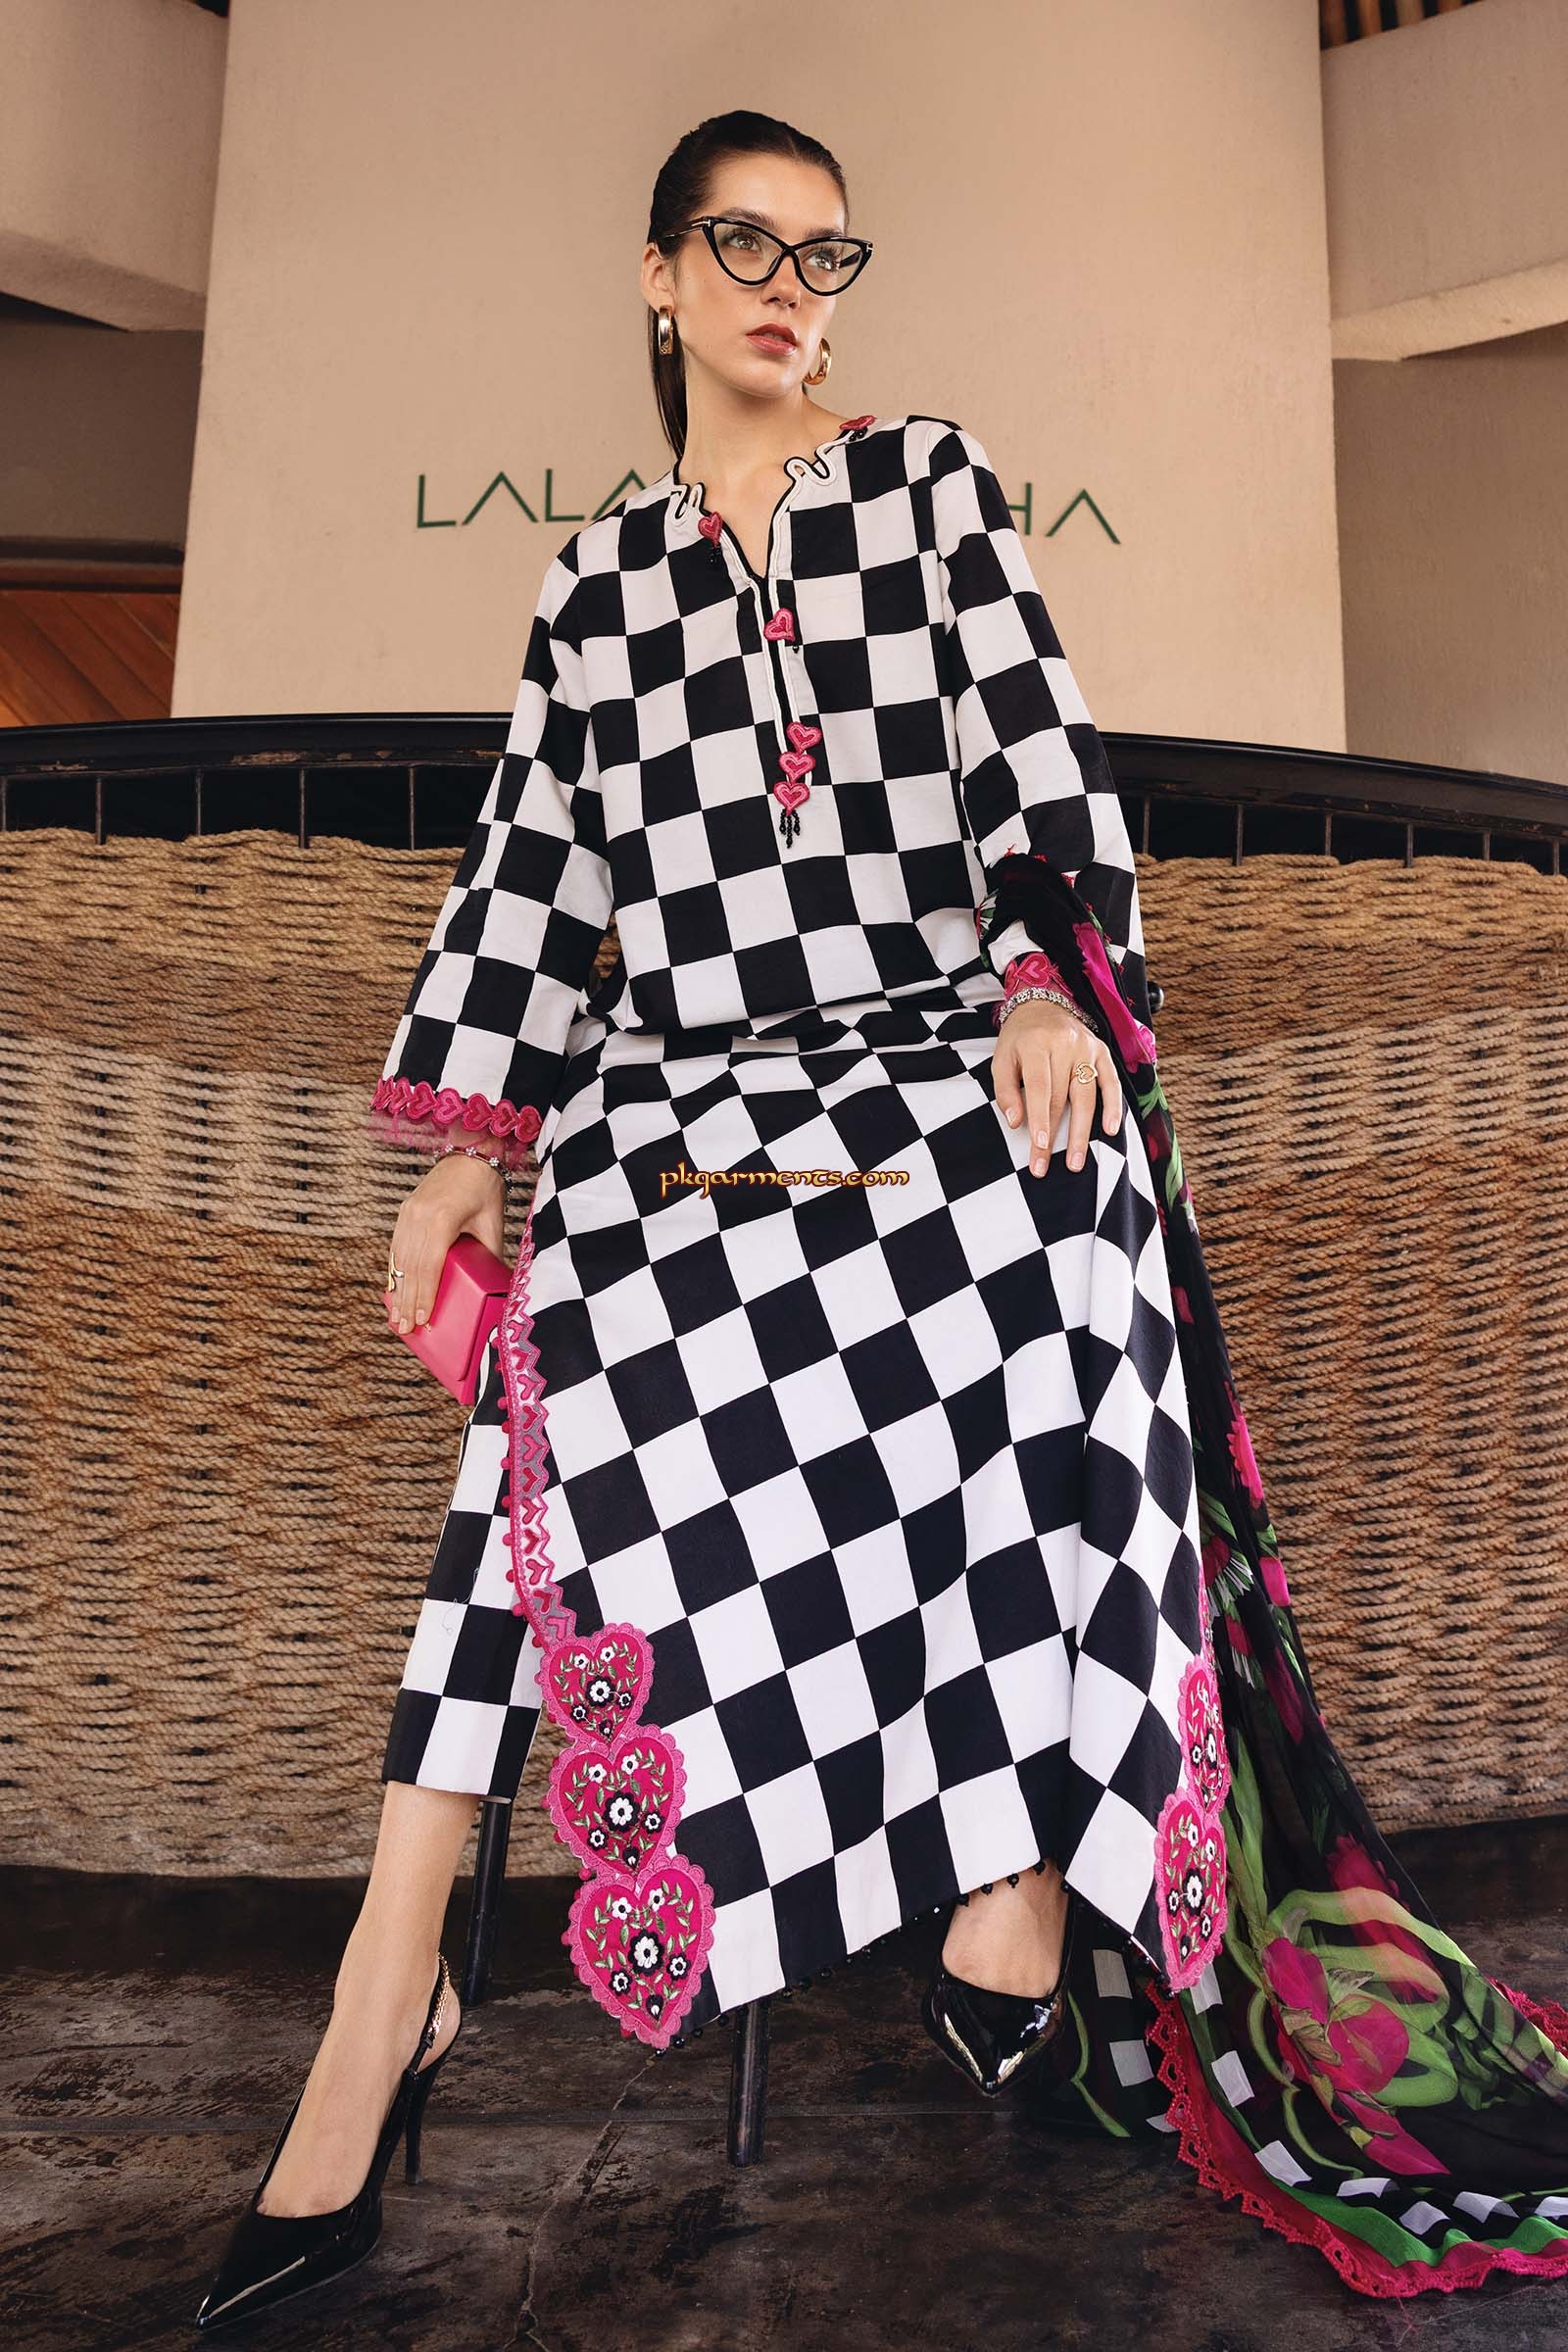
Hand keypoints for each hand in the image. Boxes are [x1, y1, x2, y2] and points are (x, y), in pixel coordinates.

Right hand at [385, 1152, 507, 1332]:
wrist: (469, 1153)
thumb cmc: (485, 1188)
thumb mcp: (493, 1223)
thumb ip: (489, 1254)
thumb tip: (494, 1286)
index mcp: (442, 1218)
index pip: (429, 1265)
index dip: (424, 1295)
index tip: (421, 1320)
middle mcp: (419, 1216)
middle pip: (410, 1267)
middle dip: (407, 1301)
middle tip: (405, 1329)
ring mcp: (408, 1212)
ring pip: (399, 1258)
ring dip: (397, 1289)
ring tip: (396, 1317)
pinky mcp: (405, 1211)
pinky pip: (396, 1246)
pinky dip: (395, 1270)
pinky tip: (395, 1289)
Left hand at [993, 999, 1122, 1177]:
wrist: (1044, 1003)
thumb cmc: (1020, 1038)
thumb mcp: (1001, 1058)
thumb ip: (1005, 1090)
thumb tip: (1015, 1122)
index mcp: (1036, 1044)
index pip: (1040, 1087)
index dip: (1040, 1118)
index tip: (1039, 1145)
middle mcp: (1065, 1044)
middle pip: (1062, 1097)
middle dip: (1054, 1136)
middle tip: (1045, 1165)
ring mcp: (1087, 1047)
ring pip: (1087, 1095)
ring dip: (1082, 1131)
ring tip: (1077, 1161)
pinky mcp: (1102, 1051)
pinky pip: (1111, 1082)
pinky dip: (1112, 1106)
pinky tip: (1110, 1130)